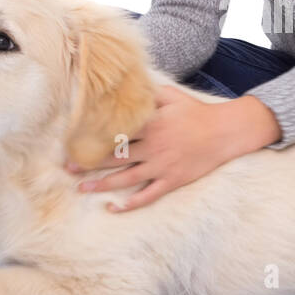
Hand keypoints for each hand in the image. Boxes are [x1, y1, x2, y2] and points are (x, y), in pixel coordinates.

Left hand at [64, 84, 279, 212]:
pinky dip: (130, 204)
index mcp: (150, 125)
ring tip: (82, 188)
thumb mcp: (172, 96)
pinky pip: (148, 195)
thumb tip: (128, 85)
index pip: (116, 132)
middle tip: (68, 167)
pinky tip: (114, 208)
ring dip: (102, 184)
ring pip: (126, 178)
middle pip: (115, 156)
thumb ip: (149, 94)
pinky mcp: (172, 180)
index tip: (74, 140)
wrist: (225, 132)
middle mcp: (153, 146)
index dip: (93, 136)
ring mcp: (162, 166)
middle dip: (89, 162)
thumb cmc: (197, 112)